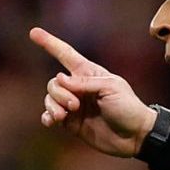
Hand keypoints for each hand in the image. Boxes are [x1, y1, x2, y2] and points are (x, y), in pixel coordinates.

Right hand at [29, 27, 156, 156]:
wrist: (135, 136)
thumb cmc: (128, 107)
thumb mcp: (110, 88)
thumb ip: (84, 83)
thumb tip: (58, 79)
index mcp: (89, 74)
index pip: (66, 55)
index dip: (50, 43)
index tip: (34, 32)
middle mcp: (79, 88)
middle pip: (54, 83)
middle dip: (60, 93)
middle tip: (75, 105)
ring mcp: (74, 105)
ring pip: (50, 99)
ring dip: (53, 106)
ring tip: (64, 116)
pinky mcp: (72, 123)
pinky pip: (51, 116)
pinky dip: (47, 117)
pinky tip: (50, 121)